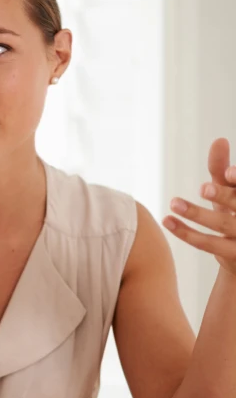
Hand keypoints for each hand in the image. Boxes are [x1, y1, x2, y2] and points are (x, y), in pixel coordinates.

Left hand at [164, 137, 235, 276]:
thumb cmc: (233, 217)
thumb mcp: (228, 193)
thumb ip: (221, 169)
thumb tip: (219, 140)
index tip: (227, 172)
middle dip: (223, 195)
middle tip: (203, 187)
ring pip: (223, 225)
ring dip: (197, 214)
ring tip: (174, 202)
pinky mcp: (234, 256)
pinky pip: (209, 244)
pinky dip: (187, 233)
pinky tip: (168, 221)